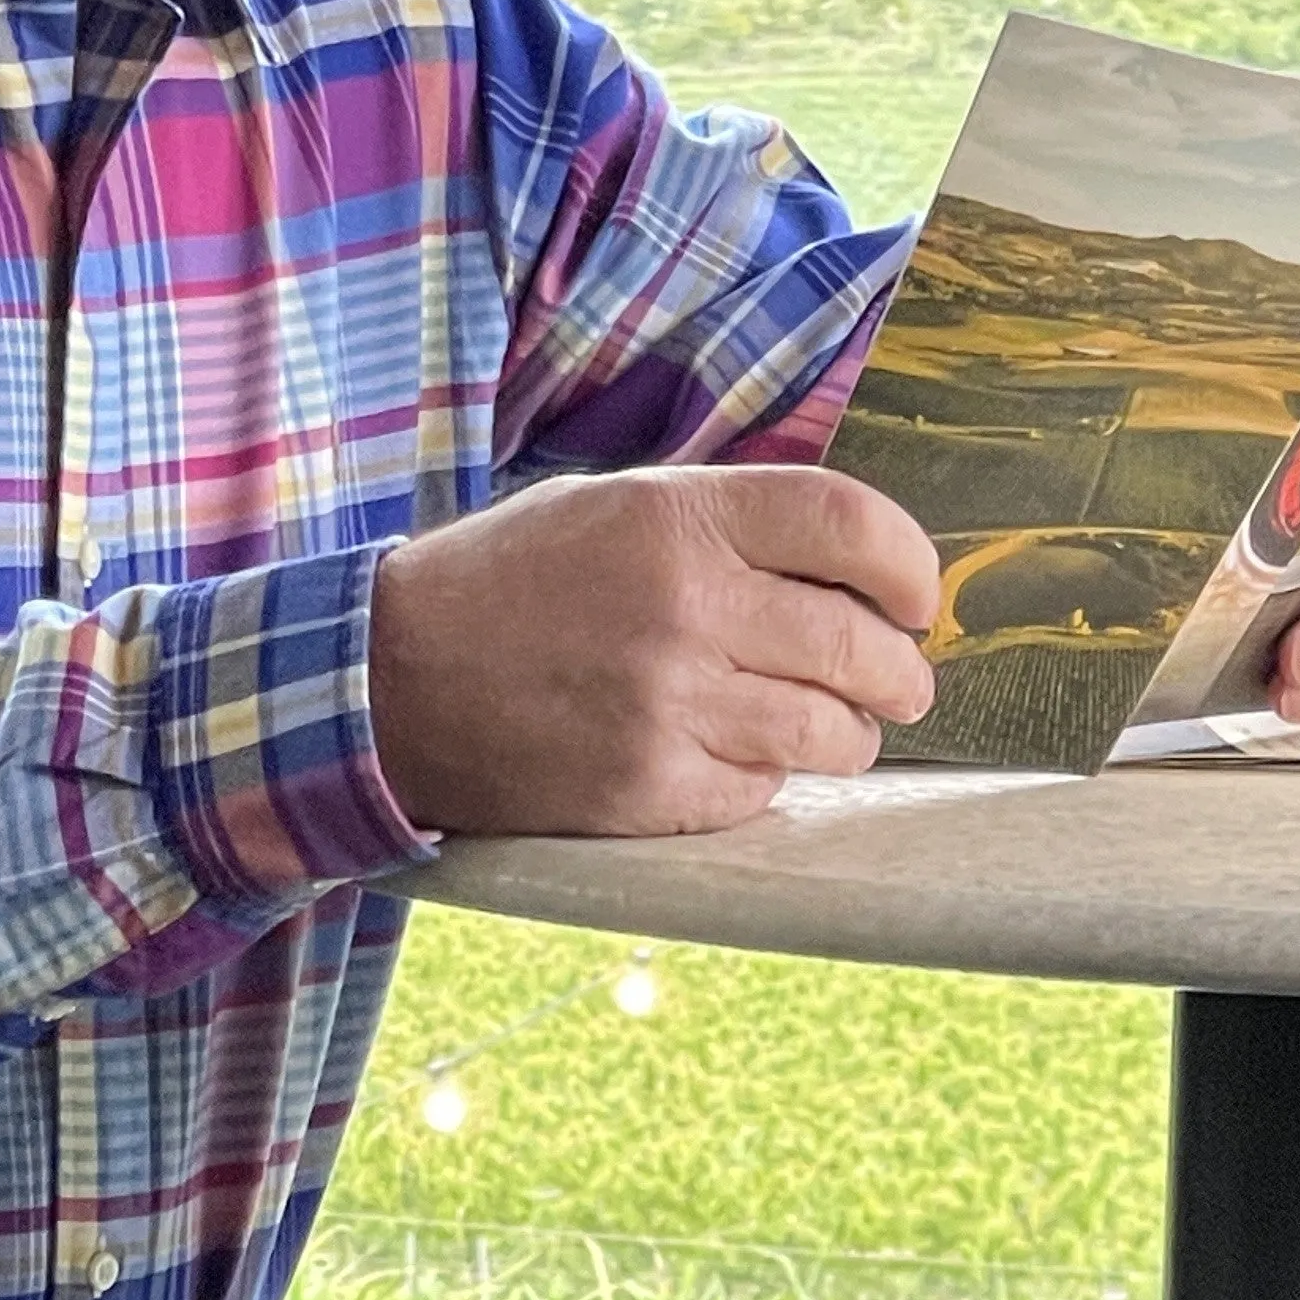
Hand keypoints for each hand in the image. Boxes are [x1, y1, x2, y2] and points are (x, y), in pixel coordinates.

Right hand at [368, 465, 940, 840]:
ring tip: (828, 729)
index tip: (917, 599)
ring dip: (847, 735)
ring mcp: (667, 704)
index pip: (852, 526)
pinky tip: (729, 758)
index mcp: (675, 516)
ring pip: (832, 734)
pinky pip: (762, 793)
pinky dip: (764, 780)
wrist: (382, 681)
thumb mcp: (607, 507)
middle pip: (863, 644)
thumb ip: (723, 523)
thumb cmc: (505, 584)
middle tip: (898, 681)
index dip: (911, 568)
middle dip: (899, 671)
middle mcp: (682, 604)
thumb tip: (853, 565)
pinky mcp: (648, 789)